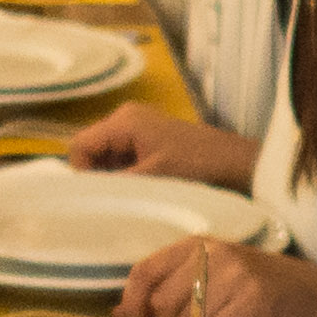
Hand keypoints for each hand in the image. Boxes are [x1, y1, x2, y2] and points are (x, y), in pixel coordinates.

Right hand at [64, 107, 257, 185]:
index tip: (96, 197)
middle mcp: (125, 117)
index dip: (81, 173)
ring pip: (105, 156)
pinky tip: (141, 188)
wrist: (236, 163)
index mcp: (123, 121)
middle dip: (98, 176)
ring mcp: (136, 127)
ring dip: (113, 177)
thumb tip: (85, 197)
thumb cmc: (197, 164)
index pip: (79, 146)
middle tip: (115, 199)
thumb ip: (116, 185)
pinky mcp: (146, 138)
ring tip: (132, 194)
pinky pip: (121, 158)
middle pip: (90, 150)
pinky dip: (125, 174)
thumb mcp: (152, 177)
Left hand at [112, 233, 316, 316]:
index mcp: (196, 244)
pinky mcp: (253, 296)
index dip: (132, 302)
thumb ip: (167, 289)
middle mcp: (213, 253)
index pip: (144, 270)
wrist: (314, 293)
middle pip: (163, 302)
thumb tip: (120, 313)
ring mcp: (235, 273)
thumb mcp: (210, 277)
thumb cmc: (255, 288)